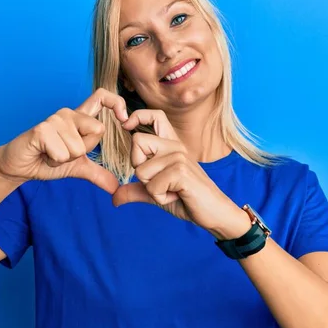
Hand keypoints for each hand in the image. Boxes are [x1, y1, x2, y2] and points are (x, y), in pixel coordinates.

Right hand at [0, 88, 127, 192]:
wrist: (18, 167)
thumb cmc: (46, 161)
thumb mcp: (77, 168)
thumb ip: (97, 173)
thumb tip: (115, 187)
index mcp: (79, 118)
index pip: (102, 97)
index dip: (117, 103)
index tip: (125, 120)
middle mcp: (68, 114)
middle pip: (98, 130)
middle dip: (83, 150)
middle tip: (63, 152)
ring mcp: (54, 119)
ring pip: (79, 147)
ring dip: (65, 159)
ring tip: (50, 154)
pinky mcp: (42, 130)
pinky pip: (63, 153)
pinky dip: (54, 161)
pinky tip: (43, 155)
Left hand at [112, 109, 250, 239]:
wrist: (214, 212)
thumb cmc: (186, 199)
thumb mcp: (156, 193)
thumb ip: (136, 190)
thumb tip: (113, 198)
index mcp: (171, 144)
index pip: (155, 115)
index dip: (138, 116)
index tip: (127, 125)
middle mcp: (175, 145)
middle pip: (137, 141)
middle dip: (139, 168)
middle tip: (159, 181)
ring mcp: (179, 157)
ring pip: (141, 170)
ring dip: (151, 189)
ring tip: (171, 191)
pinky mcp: (181, 171)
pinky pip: (152, 186)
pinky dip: (159, 198)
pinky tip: (176, 196)